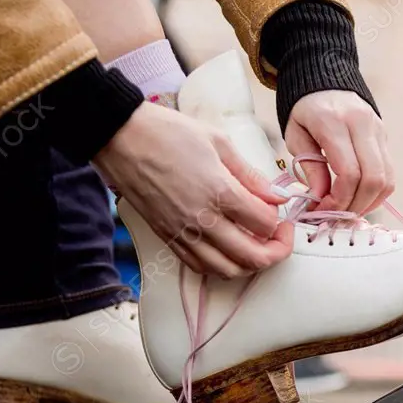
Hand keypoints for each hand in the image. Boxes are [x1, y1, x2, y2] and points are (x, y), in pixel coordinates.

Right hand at [95, 102, 292, 278]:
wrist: (121, 138)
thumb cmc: (168, 132)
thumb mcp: (219, 142)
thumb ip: (251, 175)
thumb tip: (278, 197)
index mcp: (220, 192)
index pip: (265, 224)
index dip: (281, 221)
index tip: (282, 212)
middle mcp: (202, 220)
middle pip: (253, 257)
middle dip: (275, 252)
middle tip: (280, 237)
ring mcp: (183, 233)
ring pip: (227, 270)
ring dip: (249, 264)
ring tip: (255, 245)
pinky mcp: (167, 238)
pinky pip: (200, 267)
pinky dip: (221, 266)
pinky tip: (227, 250)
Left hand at [284, 90, 393, 214]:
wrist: (325, 78)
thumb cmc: (304, 110)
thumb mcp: (295, 136)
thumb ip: (309, 167)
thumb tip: (320, 198)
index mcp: (334, 123)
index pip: (349, 173)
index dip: (338, 201)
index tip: (321, 211)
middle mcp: (363, 125)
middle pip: (373, 179)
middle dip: (355, 206)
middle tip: (335, 218)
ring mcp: (378, 130)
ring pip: (386, 179)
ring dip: (368, 203)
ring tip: (346, 212)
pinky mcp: (384, 137)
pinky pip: (389, 173)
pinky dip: (375, 194)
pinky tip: (357, 200)